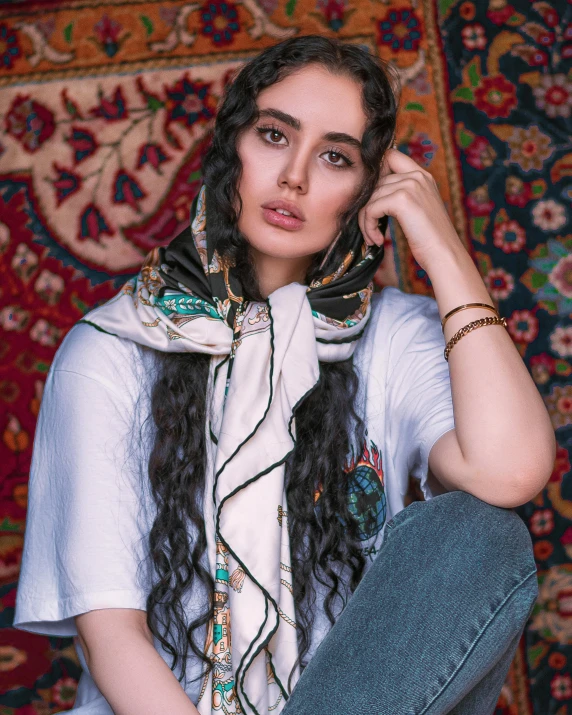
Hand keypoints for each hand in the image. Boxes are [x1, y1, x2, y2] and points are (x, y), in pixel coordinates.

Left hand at [357, 149, 463, 272]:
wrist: (444, 254)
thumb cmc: (429, 239)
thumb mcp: (417, 209)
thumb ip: (400, 195)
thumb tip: (370, 194)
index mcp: (422, 175)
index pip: (389, 156)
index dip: (375, 174)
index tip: (371, 200)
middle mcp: (417, 175)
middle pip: (375, 181)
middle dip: (366, 206)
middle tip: (369, 230)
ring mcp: (410, 185)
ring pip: (370, 197)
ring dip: (365, 221)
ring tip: (373, 238)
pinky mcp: (402, 200)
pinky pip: (371, 209)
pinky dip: (368, 227)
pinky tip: (377, 240)